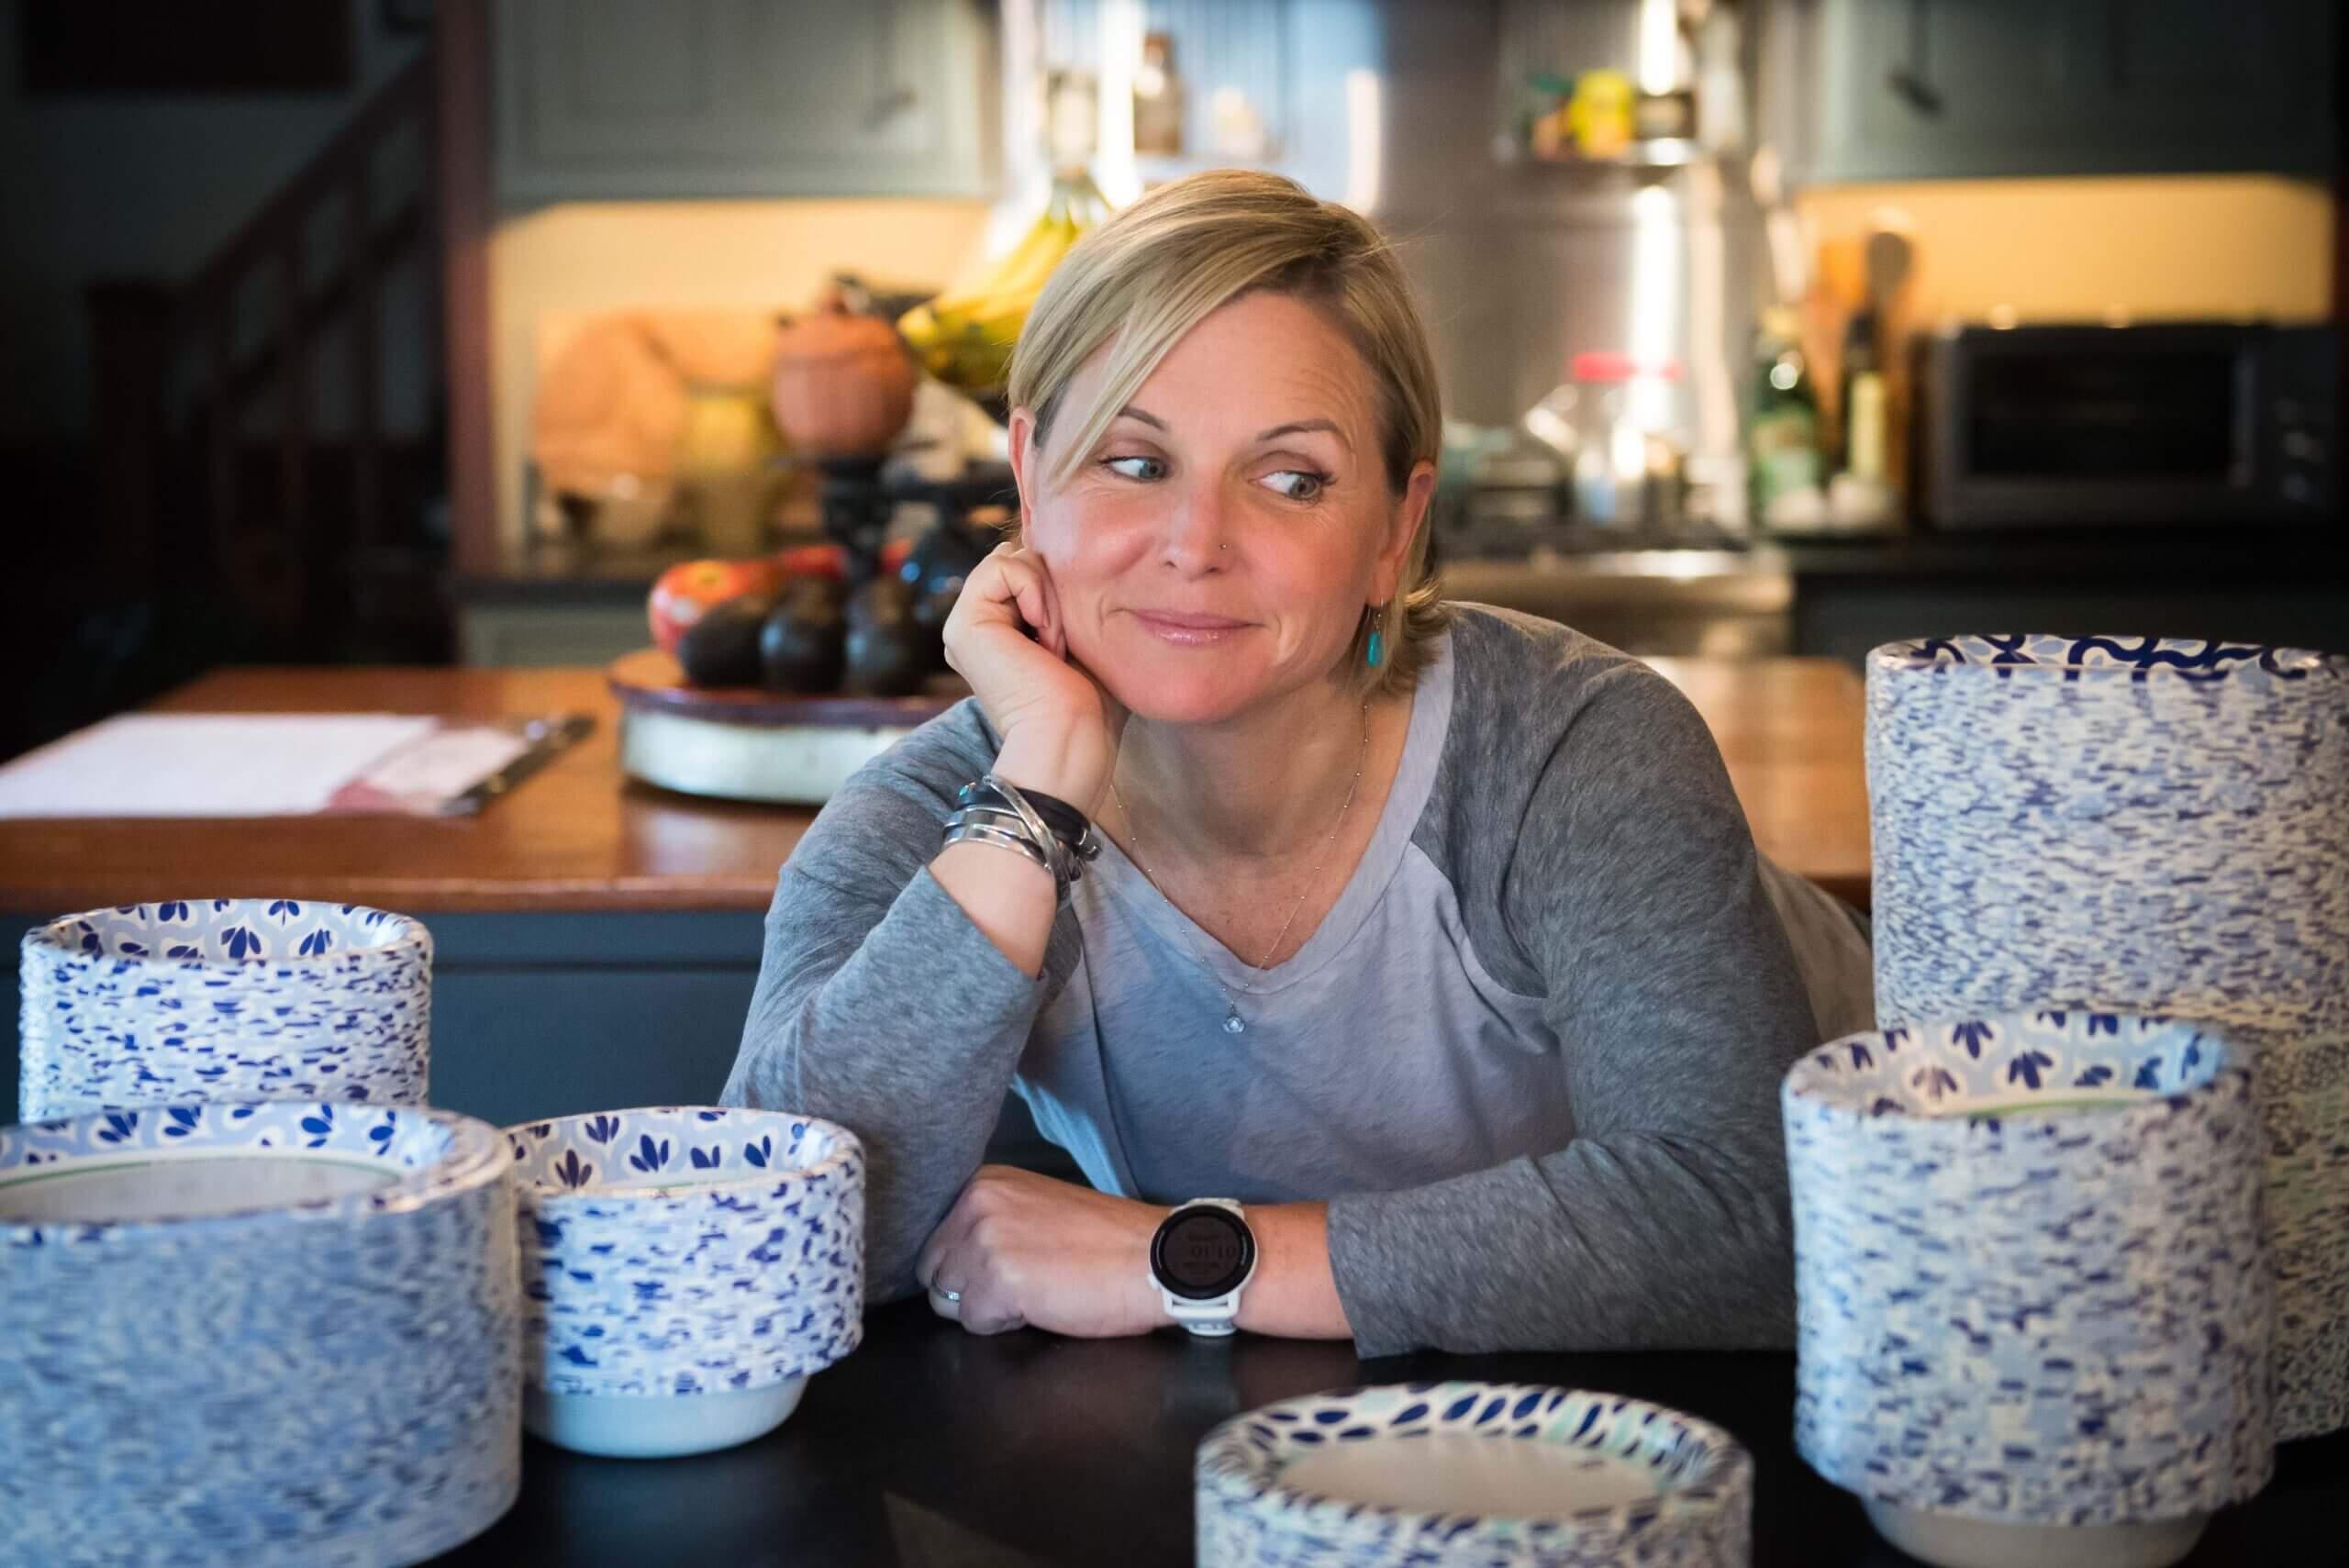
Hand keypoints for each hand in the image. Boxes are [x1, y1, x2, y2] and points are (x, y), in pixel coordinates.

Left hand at [915, 1165, 1169, 1337]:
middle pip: (934, 1270)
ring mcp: (985, 1241)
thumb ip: (992, 1221)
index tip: (1011, 1264)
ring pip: (948, 1300)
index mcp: (985, 1181)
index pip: (935, 1239)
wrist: (1154, 1258)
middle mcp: (977, 1203)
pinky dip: (1005, 1324)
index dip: (968, 1265)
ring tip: (1036, 1291)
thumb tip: (953, 1259)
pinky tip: (1042, 1305)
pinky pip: (975, 1322)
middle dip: (969, 1288)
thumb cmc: (1106, 1241)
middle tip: (1025, 1282)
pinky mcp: (999, 1280)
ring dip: (986, 1307)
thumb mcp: (1036, 1208)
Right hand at [939, 542, 1123, 814]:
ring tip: (1056, 644)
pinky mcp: (963, 625)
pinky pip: (1002, 566)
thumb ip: (1064, 596)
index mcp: (1002, 631)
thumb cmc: (1092, 702)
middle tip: (1065, 644)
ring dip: (1048, 594)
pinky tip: (1045, 637)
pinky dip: (1035, 593)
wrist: (1073, 739)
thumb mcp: (1083, 635)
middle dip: (1055, 586)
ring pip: (1011, 558)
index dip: (1061, 583)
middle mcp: (980, 627)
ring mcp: (966, 625)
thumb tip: (1062, 554)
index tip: (1074, 639)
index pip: (1028, 568)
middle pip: (1020, 557)